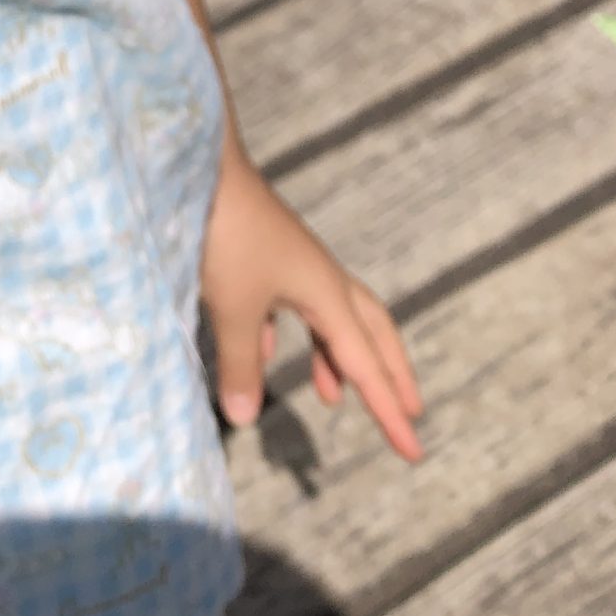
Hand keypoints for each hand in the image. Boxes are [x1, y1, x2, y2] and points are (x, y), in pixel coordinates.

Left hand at [201, 150, 423, 463]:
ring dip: (336, 354)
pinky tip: (263, 350)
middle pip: (370, 329)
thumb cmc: (224, 231)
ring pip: (329, 314)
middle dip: (389, 372)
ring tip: (330, 395)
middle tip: (408, 411)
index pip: (366, 365)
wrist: (199, 161)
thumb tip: (244, 419)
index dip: (389, 412)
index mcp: (325, 292)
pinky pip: (287, 302)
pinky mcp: (262, 249)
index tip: (415, 453)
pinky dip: (284, 332)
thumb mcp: (233, 307)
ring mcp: (291, 259)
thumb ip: (241, 365)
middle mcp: (318, 274)